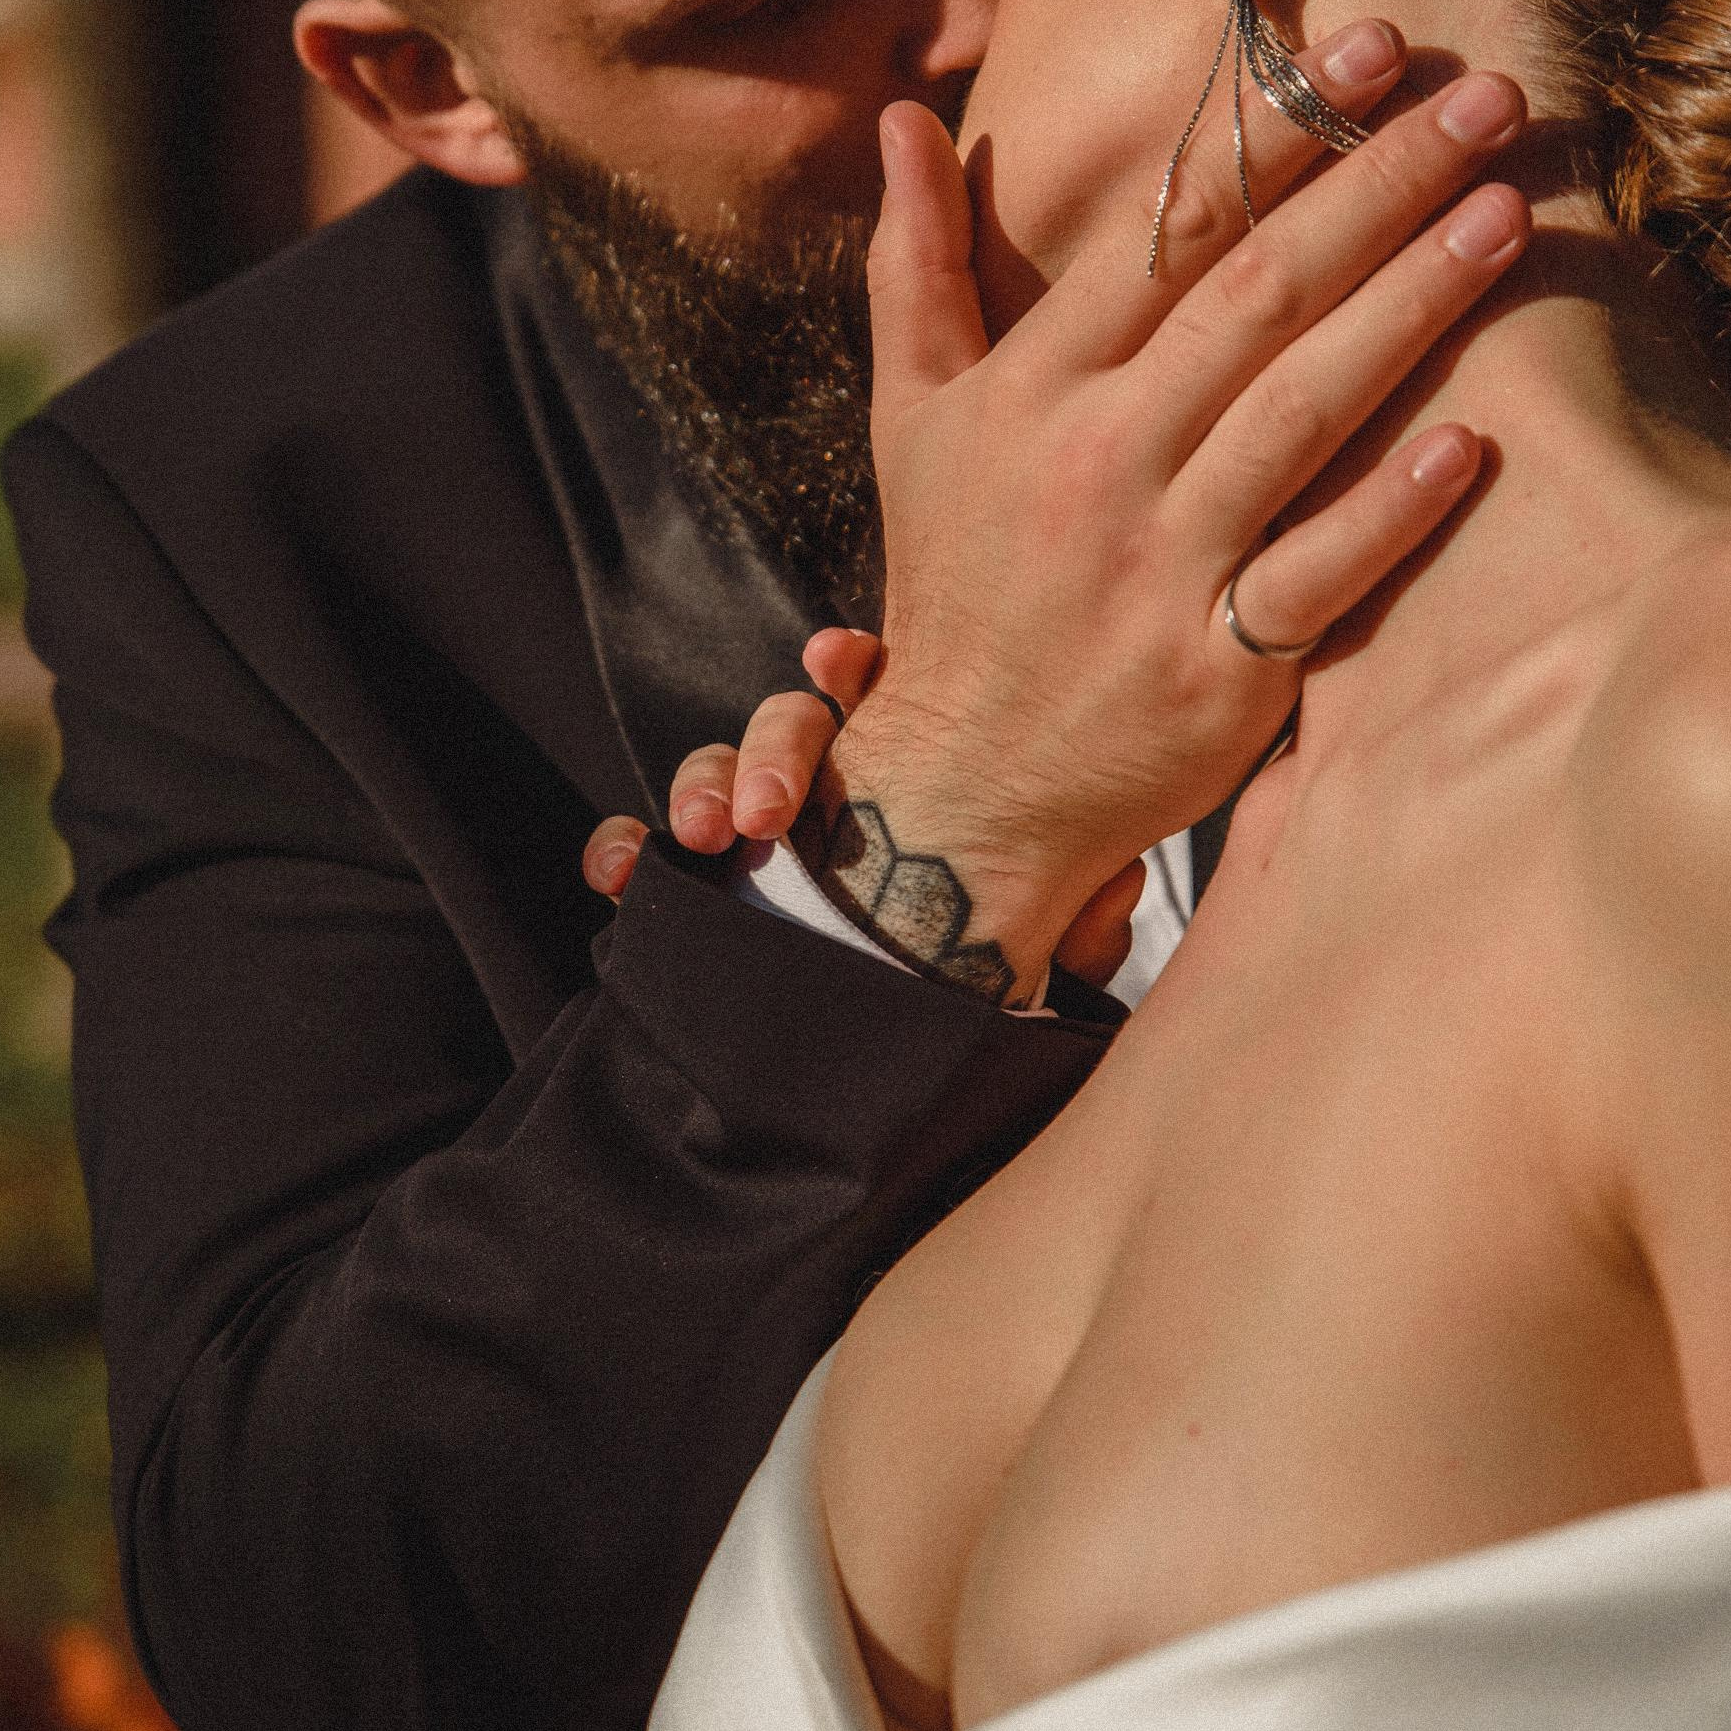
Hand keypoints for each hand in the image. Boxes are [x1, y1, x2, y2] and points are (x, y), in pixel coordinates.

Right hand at [584, 630, 1152, 989]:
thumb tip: (1115, 890)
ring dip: (703, 785)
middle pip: (793, 724)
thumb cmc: (995, 979)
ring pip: (719, 772)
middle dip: (774, 744)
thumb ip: (1082, 917)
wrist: (914, 1072)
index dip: (850, 664)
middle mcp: (836, 789)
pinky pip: (647, 851)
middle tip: (773, 809)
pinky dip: (624, 849)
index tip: (837, 657)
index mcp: (917, 769)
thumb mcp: (1051, 948)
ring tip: (713, 835)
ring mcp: (767, 834)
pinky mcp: (707, 892)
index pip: (881, 688)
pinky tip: (615, 873)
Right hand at [808, 48, 1526, 998]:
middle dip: (1378, 186)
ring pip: (1302, 412)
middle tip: (1487, 100)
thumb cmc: (956, 580)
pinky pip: (1319, 572)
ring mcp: (1158, 566)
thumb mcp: (914, 417)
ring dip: (1412, 307)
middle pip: (1256, 297)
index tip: (1366, 50)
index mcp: (1030, 388)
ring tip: (1508, 214)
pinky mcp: (1216, 667)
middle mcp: (1094, 461)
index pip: (1164, 234)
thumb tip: (905, 119)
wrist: (961, 784)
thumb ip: (917, 263)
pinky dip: (1391, 508)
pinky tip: (1473, 439)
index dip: (1271, 133)